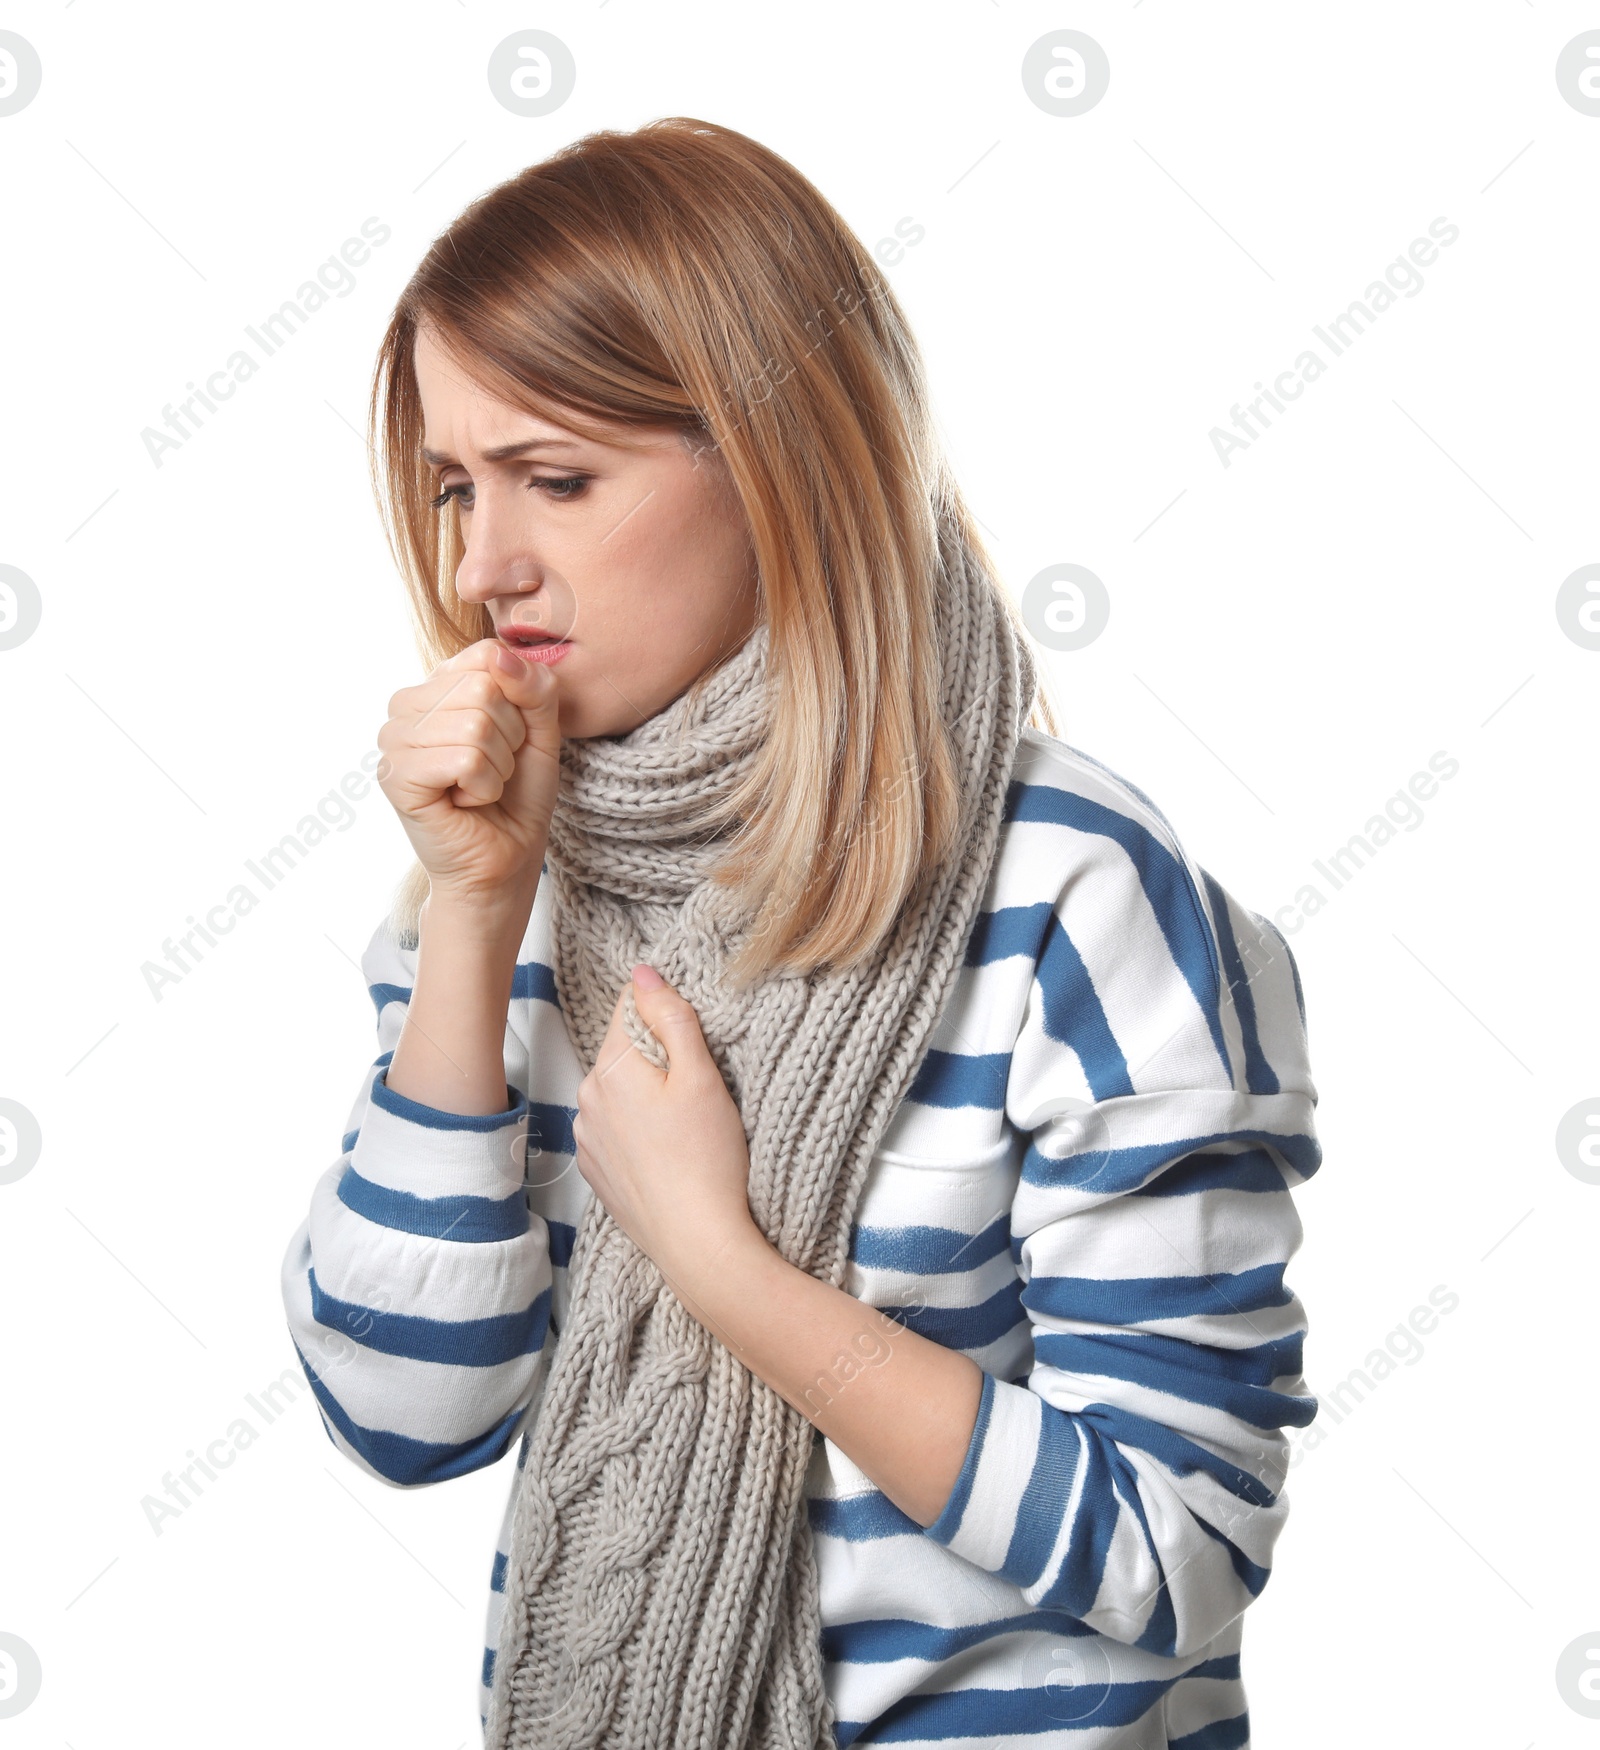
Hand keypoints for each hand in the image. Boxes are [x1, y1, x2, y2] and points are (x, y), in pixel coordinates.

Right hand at [375, 638, 561, 914]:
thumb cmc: (518, 796)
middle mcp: (406, 705)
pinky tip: (466, 802)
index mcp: (437, 685)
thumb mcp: (541, 732)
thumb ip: (534, 687)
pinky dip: (484, 787)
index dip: (518, 703)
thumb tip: (501, 655)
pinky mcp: (395, 776)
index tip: (510, 739)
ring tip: (480, 787)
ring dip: (497, 767)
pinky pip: (464, 760)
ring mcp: (394, 740)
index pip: (487, 656)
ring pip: (475, 725)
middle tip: (494, 770)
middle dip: (509, 738)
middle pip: (483, 689)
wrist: (506, 859)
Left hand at [572, 965, 762, 1292]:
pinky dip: (640, 1130)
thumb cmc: (707, 1159)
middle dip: (659, 1057)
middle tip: (700, 1088)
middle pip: (625, 1051)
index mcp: (609, 1069)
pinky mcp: (597, 1171)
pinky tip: (671, 1151)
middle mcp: (586, 1100)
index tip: (693, 1037)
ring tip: (688, 1125)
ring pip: (620, 1091)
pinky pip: (617, 1129)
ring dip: (649, 1094)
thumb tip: (644, 972)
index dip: (666, 1012)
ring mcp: (588, 1139)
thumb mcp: (700, 1076)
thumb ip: (671, 1016)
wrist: (698, 1243)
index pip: (629, 1007)